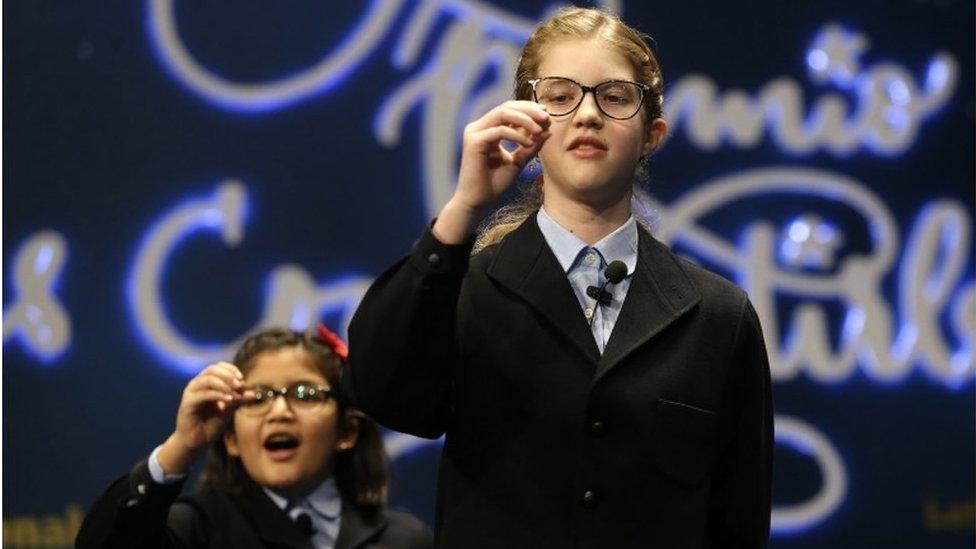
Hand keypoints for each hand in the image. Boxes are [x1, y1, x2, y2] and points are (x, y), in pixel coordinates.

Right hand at [157, 362, 246, 474]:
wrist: (196, 443)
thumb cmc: (210, 425)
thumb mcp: (228, 411)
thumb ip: (239, 401)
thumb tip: (253, 393)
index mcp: (205, 383)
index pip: (217, 367)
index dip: (230, 369)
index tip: (242, 379)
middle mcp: (196, 385)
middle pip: (212, 369)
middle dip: (228, 375)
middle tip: (240, 385)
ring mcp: (190, 393)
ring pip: (208, 379)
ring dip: (224, 385)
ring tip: (236, 395)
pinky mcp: (187, 403)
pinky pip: (204, 394)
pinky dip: (218, 395)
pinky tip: (229, 400)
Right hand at [433, 101, 549, 242]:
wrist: (478, 203)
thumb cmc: (494, 184)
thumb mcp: (517, 162)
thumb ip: (530, 147)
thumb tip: (547, 131)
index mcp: (487, 130)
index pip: (509, 110)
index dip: (528, 110)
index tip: (546, 116)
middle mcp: (479, 128)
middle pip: (506, 107)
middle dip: (528, 110)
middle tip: (546, 117)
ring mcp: (474, 133)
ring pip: (502, 114)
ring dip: (525, 119)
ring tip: (540, 129)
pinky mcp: (474, 142)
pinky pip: (500, 131)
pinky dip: (517, 135)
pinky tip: (529, 143)